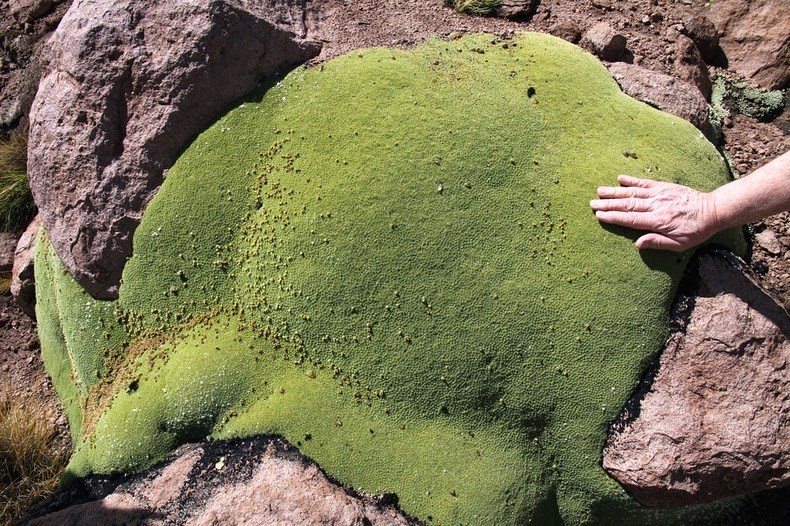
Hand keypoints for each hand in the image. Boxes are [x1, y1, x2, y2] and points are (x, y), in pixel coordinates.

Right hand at [590, 175, 718, 251]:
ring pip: (633, 193)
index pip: (631, 219)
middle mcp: (657, 206)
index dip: (614, 217)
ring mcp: (660, 195)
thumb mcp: (679, 244)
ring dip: (615, 192)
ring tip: (599, 191)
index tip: (600, 215)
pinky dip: (632, 181)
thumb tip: (637, 244)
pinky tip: (620, 178)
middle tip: (592, 203)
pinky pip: (645, 183)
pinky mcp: (664, 187)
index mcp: (659, 222)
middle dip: (608, 204)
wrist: (713, 211)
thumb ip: (657, 242)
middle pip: (628, 205)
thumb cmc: (696, 231)